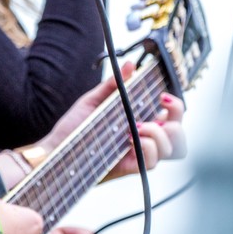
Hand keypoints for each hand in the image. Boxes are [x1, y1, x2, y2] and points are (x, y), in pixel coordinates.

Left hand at [28, 60, 186, 181]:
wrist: (55, 148)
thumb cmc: (74, 127)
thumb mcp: (94, 101)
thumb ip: (114, 85)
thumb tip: (130, 65)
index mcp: (139, 121)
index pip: (171, 116)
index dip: (176, 106)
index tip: (163, 96)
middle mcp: (143, 139)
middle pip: (178, 133)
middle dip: (176, 119)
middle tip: (159, 109)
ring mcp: (138, 154)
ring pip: (170, 149)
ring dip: (158, 133)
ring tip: (138, 126)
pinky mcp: (129, 168)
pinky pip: (152, 162)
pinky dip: (146, 147)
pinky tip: (131, 138)